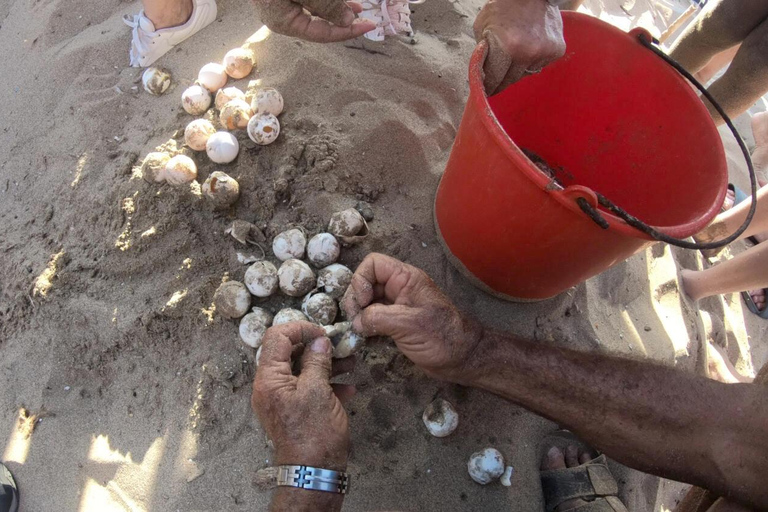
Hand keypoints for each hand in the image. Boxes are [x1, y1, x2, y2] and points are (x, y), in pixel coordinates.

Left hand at [252, 322, 349, 469]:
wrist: (314, 471)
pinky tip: (348, 388)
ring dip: (325, 364)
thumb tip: (319, 341)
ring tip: (350, 363)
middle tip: (338, 346)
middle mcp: (269, 386)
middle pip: (289, 353)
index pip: (277, 337)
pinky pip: (306, 388)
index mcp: (269, 378)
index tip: (322, 333)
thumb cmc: (314, 431)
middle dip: (316, 347)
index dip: (300, 329)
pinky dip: (325, 384)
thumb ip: (317, 360)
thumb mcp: (318, 389)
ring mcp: (281, 399)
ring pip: (301, 371)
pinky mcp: (293, 410)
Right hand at [253, 0, 375, 42]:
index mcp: (283, 22)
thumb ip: (326, 5)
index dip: (347, 31)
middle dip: (342, 20)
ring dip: (336, 7)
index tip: (369, 25)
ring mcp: (280, 2)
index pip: (321, 34)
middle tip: (365, 16)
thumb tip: (347, 20)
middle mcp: (281, 15)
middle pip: (318, 23)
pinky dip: (323, 0)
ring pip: (314, 9)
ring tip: (357, 5)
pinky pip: (307, 1)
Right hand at [341, 253, 482, 383]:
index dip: (361, 280)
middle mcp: (399, 289)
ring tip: (358, 332)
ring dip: (358, 315)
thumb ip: (379, 318)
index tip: (363, 304)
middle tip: (356, 322)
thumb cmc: (443, 337)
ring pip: (367, 302)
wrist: (462, 359)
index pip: (373, 264)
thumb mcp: (410, 324)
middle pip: (366, 283)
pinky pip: (372, 318)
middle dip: (356, 300)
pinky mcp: (395, 324)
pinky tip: (364, 339)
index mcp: (406, 279)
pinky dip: (365, 326)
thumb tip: (356, 322)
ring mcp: (396, 306)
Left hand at [474, 0, 564, 94]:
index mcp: (508, 47)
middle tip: (497, 78)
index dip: (488, 86)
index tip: (486, 90)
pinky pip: (539, 65)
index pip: (494, 79)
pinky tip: (529, 47)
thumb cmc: (504, 6)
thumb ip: (481, 51)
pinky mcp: (557, 50)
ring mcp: (544, 52)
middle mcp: (528, 53)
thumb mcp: (483, 25)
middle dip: (501, 80)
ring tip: (515, 53)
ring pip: (525, 74)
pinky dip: (532, 60)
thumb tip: (481, 72)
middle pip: (510, 80)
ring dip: (518, 68)